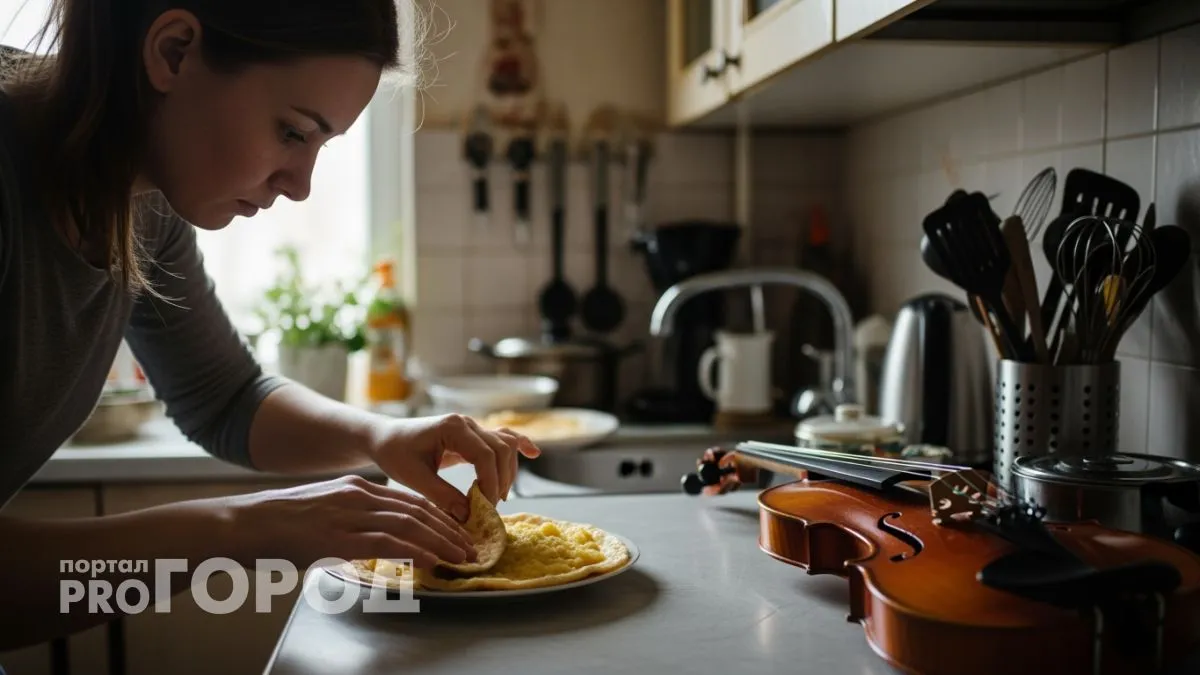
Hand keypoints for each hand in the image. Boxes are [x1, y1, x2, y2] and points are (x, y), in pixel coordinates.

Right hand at [220, 475, 476, 568]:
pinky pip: (387, 543)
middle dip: (448, 528)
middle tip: (470, 545)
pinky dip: (416, 552)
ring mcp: (349, 514)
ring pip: (409, 524)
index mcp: (355, 487)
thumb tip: (372, 538)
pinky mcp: (338, 536)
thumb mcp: (321, 511)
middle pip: (417, 509)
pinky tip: (432, 562)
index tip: (457, 529)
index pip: (408, 499)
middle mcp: (358, 495)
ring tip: (461, 556)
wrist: (244, 523)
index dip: (438, 515)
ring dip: (441, 541)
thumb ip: (349, 519)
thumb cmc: (277, 524)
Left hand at [367, 414, 541, 517]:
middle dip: (501, 480)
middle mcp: (466, 423)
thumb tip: (468, 515)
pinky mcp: (473, 436)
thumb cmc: (394, 454)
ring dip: (508, 471)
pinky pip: (502, 437)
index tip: (486, 507)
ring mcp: (472, 427)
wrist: (385, 439)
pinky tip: (535, 453)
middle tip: (490, 508)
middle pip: (501, 449)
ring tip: (498, 498)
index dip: (491, 482)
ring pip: (505, 445)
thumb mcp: (414, 478)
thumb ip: (442, 495)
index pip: (485, 454)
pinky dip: (519, 444)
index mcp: (452, 427)